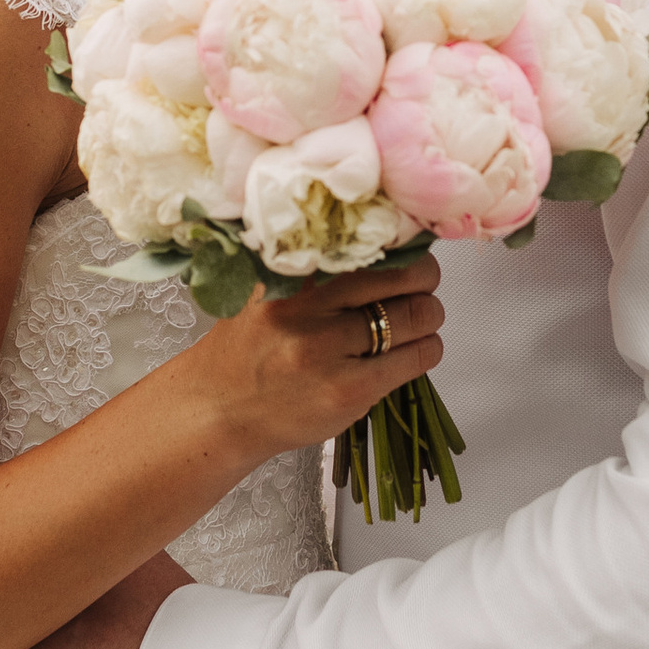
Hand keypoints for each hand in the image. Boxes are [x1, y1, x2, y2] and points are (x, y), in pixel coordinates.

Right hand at [190, 245, 443, 459]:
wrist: (219, 410)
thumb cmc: (248, 349)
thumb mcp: (266, 289)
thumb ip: (313, 265)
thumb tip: (384, 239)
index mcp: (288, 272)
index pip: (365, 239)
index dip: (399, 239)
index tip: (408, 245)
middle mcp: (306, 306)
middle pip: (403, 273)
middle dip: (424, 278)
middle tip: (421, 284)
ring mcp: (326, 349)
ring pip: (416, 315)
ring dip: (429, 315)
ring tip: (419, 320)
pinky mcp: (348, 389)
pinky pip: (415, 358)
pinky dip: (427, 349)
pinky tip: (417, 350)